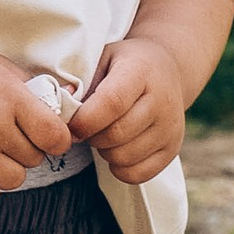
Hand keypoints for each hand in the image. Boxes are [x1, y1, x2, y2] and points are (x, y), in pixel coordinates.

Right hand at [0, 50, 69, 210]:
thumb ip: (33, 86)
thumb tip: (70, 103)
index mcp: (10, 96)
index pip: (56, 135)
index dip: (57, 139)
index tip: (46, 136)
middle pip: (36, 158)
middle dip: (26, 149)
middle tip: (3, 134)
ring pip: (15, 180)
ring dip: (7, 169)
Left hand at [68, 34, 188, 183]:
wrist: (167, 70)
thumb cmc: (124, 65)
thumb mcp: (102, 59)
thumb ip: (81, 82)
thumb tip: (60, 108)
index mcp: (140, 71)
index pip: (112, 102)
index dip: (86, 119)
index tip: (71, 124)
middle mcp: (162, 100)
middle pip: (117, 134)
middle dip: (91, 136)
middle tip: (87, 127)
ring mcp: (170, 127)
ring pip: (124, 157)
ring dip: (104, 151)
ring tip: (103, 134)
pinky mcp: (173, 149)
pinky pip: (137, 174)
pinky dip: (119, 168)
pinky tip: (116, 149)